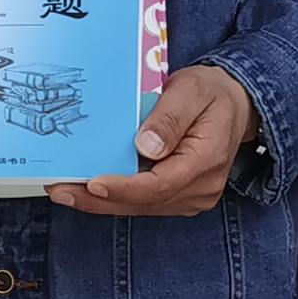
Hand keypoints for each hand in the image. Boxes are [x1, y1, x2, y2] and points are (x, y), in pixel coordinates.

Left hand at [53, 64, 256, 217]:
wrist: (235, 104)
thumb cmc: (211, 93)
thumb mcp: (192, 91)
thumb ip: (170, 118)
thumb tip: (145, 146)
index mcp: (206, 160)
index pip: (160, 184)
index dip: (124, 188)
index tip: (93, 184)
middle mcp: (201, 186)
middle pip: (145, 202)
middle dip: (100, 200)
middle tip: (62, 192)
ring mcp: (193, 195)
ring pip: (142, 207)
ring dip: (103, 202)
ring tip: (67, 192)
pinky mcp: (182, 196)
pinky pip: (146, 203)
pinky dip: (117, 198)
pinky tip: (90, 190)